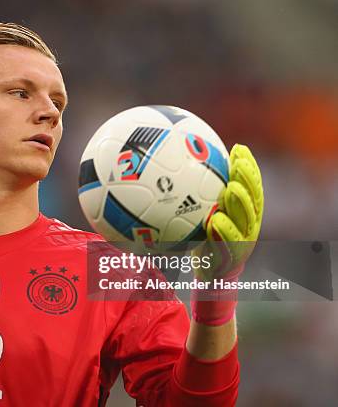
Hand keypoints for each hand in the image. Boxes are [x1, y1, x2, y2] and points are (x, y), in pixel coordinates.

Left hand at [192, 144, 263, 325]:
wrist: (211, 276)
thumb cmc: (204, 241)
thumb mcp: (201, 217)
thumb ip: (196, 197)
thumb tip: (171, 172)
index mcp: (244, 212)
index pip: (251, 185)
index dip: (249, 166)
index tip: (238, 148)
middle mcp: (248, 224)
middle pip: (254, 197)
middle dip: (248, 178)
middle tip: (238, 161)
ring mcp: (244, 241)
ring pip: (247, 218)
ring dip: (241, 202)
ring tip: (231, 188)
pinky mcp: (235, 257)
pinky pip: (231, 242)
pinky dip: (225, 231)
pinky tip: (216, 220)